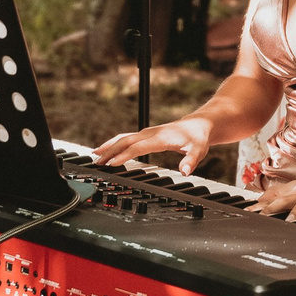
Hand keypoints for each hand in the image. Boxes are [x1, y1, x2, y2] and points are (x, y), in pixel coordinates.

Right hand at [89, 116, 212, 173]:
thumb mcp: (199, 150)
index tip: (111, 164)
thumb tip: (185, 171)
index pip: (137, 148)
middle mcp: (150, 134)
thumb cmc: (198, 138)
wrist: (199, 124)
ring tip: (95, 154)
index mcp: (159, 138)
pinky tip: (108, 149)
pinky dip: (115, 143)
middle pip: (125, 141)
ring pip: (123, 138)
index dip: (124, 156)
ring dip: (109, 146)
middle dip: (109, 151)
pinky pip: (127, 138)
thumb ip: (191, 161)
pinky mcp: (147, 134)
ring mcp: (147, 133)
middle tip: (96, 162)